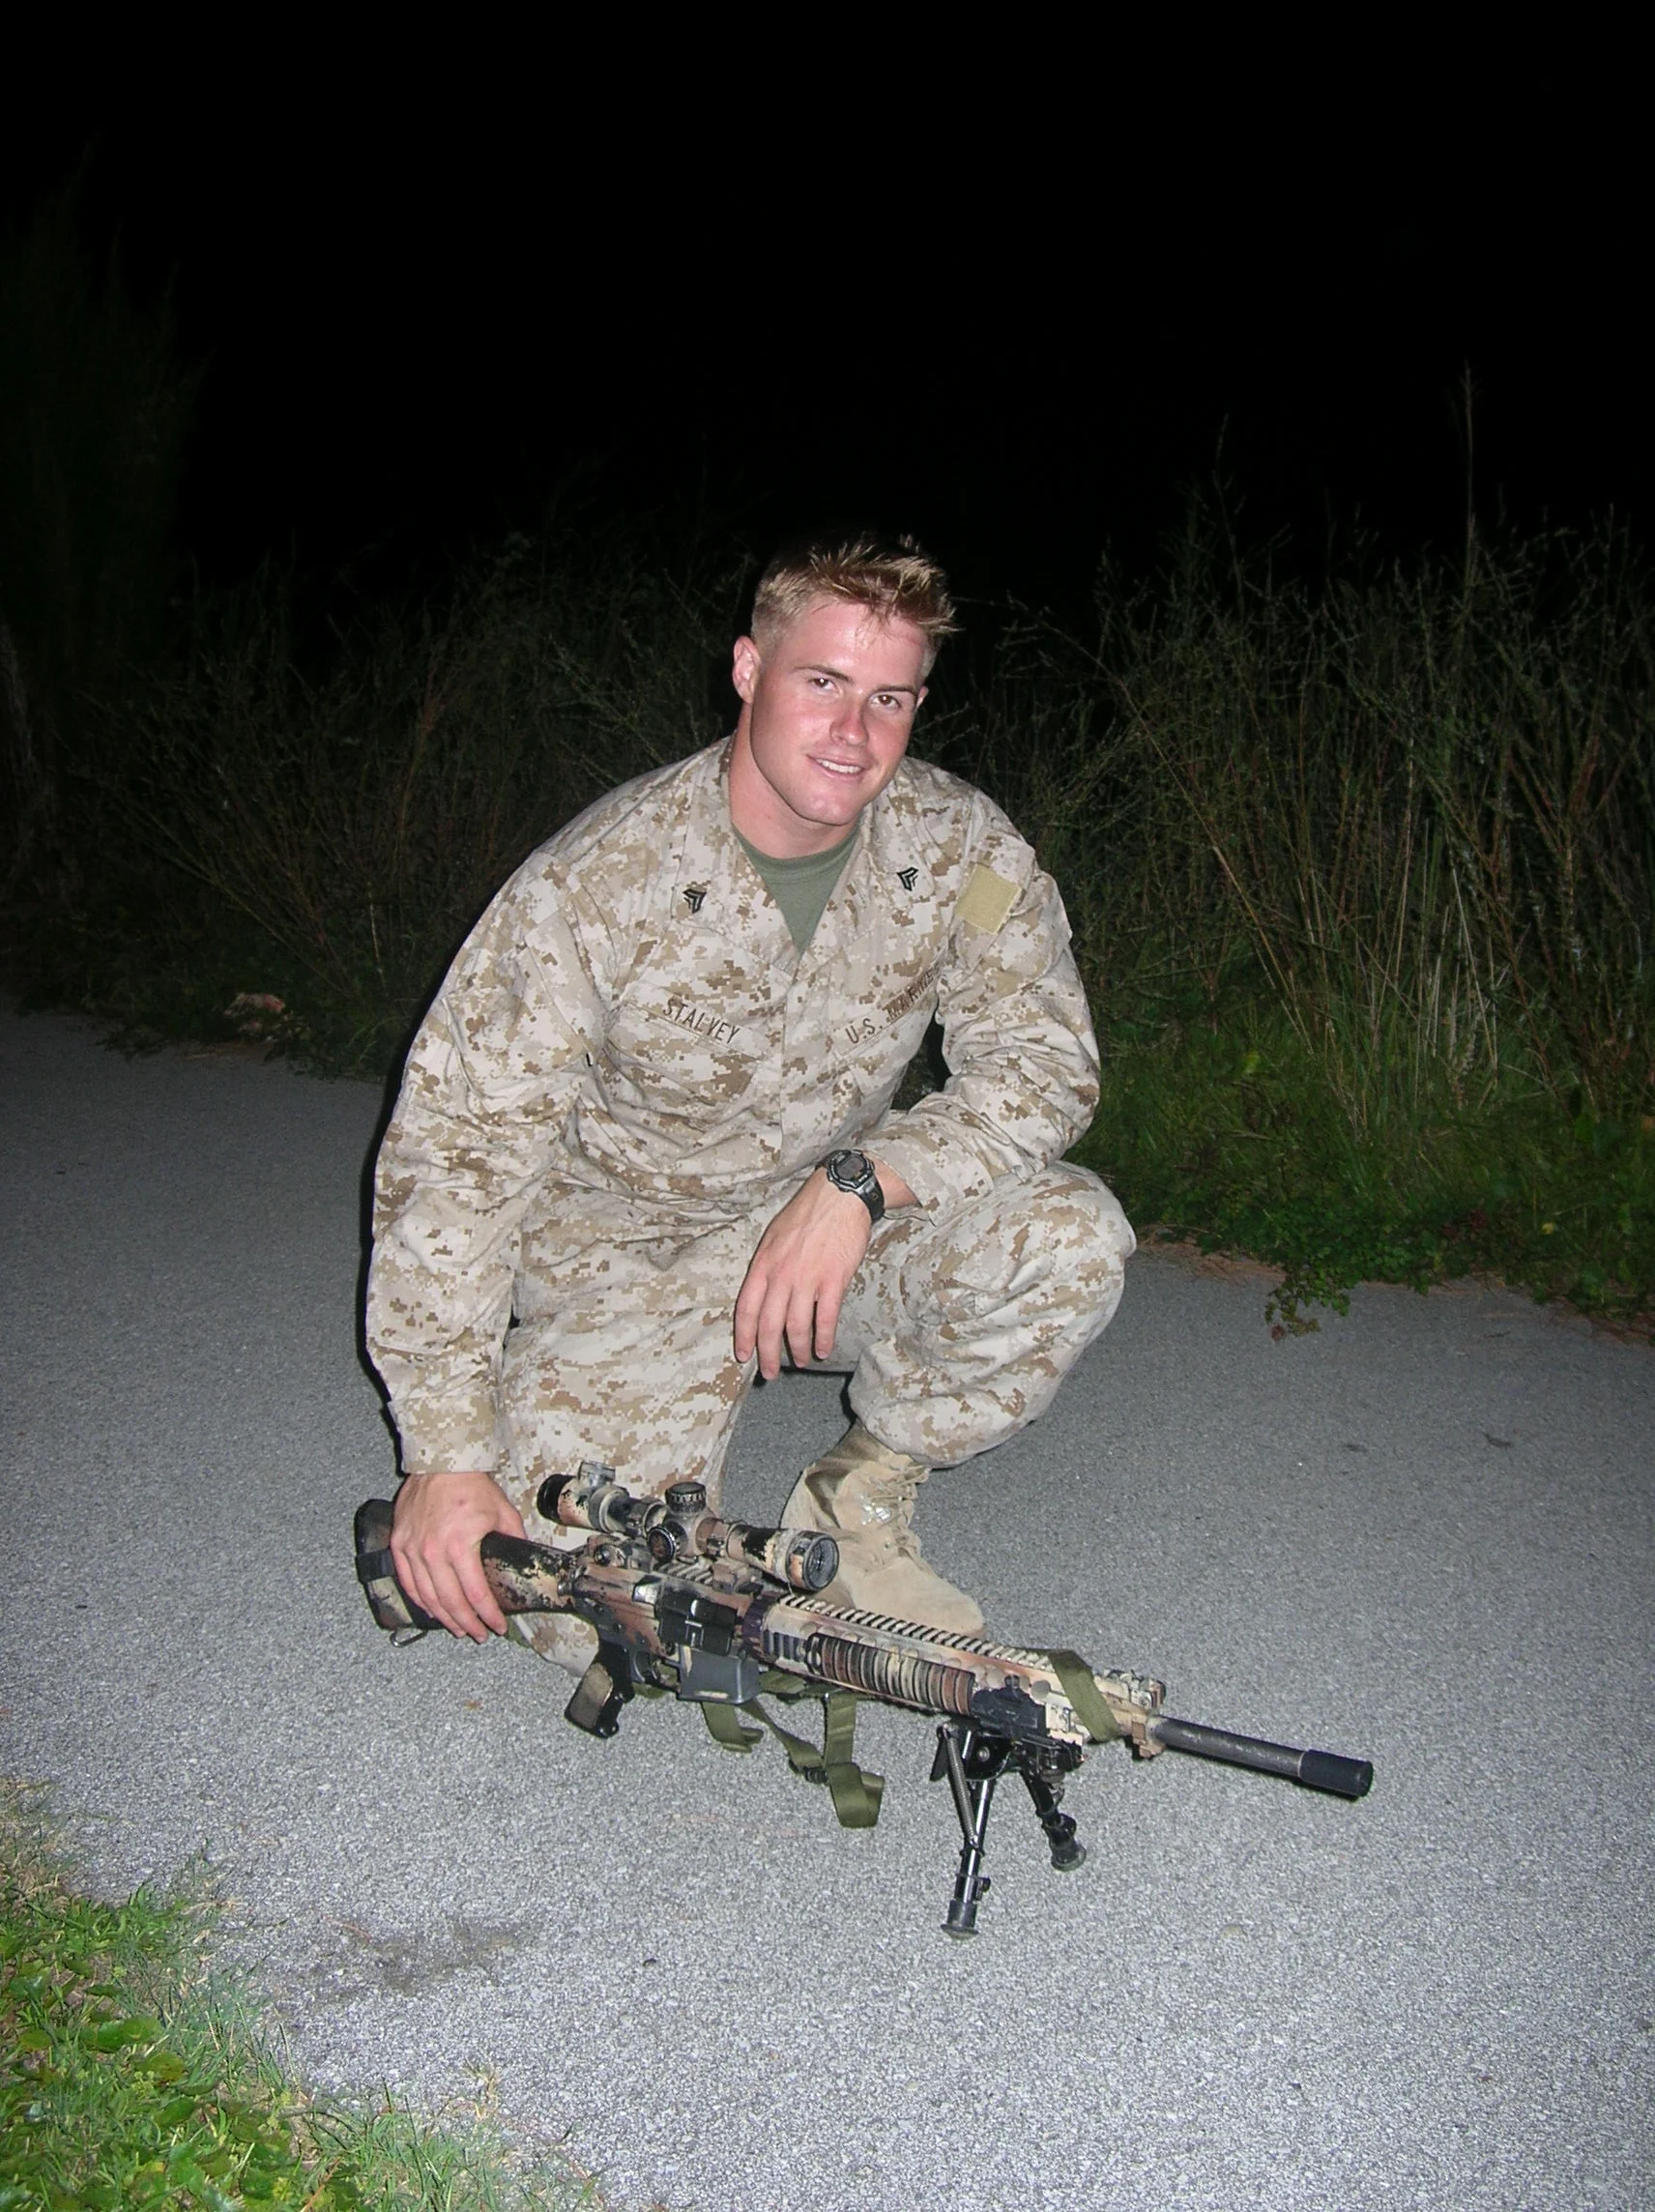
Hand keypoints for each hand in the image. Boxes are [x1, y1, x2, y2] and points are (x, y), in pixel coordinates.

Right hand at [391, 1470, 525, 1641]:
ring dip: (444, 1618)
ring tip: (458, 1629)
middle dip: (467, 1624)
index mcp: (460, 1546)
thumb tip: (524, 1557)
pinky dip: (420, 1601)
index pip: (475, 1594)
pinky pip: (408, 1583)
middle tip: (479, 1635)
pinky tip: (432, 1610)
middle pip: (450, 1602)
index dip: (487, 1615)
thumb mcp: (502, 1511)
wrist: (440, 1462)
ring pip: (427, 1598)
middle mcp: (433, 1552)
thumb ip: (514, 1538)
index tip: (497, 1627)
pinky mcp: (399, 1544)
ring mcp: (412, 1550)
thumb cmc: (470, 1485)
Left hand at [734, 1163, 912, 1379]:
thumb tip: (762, 1295)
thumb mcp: (774, 1237)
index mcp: (763, 1264)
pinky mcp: (833, 1278)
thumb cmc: (806, 1215)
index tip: (744, 1355)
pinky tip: (823, 1349)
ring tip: (800, 1361)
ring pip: (796, 1326)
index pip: (746, 1308)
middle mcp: (781, 1273)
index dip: (743, 1336)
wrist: (838, 1196)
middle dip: (768, 1354)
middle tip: (770, 1373)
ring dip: (797, 1349)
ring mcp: (807, 1277)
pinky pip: (825, 1317)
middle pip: (768, 1324)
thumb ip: (767, 1267)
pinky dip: (823, 1338)